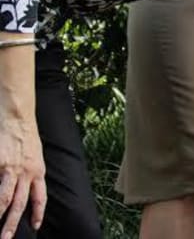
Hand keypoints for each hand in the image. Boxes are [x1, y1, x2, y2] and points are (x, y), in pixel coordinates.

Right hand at [0, 118, 45, 237]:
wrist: (18, 118)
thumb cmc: (26, 136)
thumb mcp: (36, 155)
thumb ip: (32, 172)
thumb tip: (26, 186)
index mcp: (38, 171)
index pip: (40, 197)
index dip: (37, 213)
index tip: (35, 226)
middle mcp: (26, 173)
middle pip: (19, 203)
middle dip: (11, 224)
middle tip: (5, 238)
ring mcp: (10, 169)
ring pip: (3, 198)